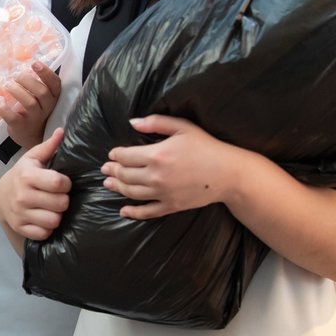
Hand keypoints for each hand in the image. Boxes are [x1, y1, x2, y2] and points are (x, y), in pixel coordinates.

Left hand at [0, 62, 62, 148]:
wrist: (30, 136)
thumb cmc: (35, 111)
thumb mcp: (41, 98)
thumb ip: (37, 84)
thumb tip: (22, 66)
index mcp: (53, 98)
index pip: (55, 84)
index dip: (46, 73)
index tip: (34, 64)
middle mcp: (47, 108)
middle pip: (42, 92)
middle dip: (27, 80)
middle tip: (16, 77)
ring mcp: (35, 118)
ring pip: (30, 102)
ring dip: (16, 90)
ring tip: (7, 85)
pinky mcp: (21, 126)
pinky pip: (13, 117)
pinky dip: (3, 107)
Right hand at [0, 128, 70, 240]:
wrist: (1, 196)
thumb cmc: (23, 175)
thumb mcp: (32, 159)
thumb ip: (48, 147)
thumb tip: (62, 131)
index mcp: (28, 176)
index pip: (60, 183)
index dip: (65, 184)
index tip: (61, 183)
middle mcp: (23, 196)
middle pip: (61, 203)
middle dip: (62, 200)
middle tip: (56, 196)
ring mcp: (20, 214)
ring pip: (54, 220)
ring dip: (56, 215)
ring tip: (51, 208)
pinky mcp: (20, 228)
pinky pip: (44, 233)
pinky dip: (47, 228)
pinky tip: (43, 219)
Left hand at [105, 115, 234, 218]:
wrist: (229, 173)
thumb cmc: (206, 146)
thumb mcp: (182, 127)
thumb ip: (155, 123)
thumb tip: (131, 122)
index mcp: (157, 154)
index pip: (125, 156)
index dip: (115, 155)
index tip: (112, 154)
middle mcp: (156, 176)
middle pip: (125, 174)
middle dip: (112, 171)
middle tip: (105, 169)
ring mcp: (163, 193)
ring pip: (131, 192)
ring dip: (117, 187)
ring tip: (108, 183)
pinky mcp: (171, 206)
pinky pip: (147, 212)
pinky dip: (133, 212)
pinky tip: (123, 210)